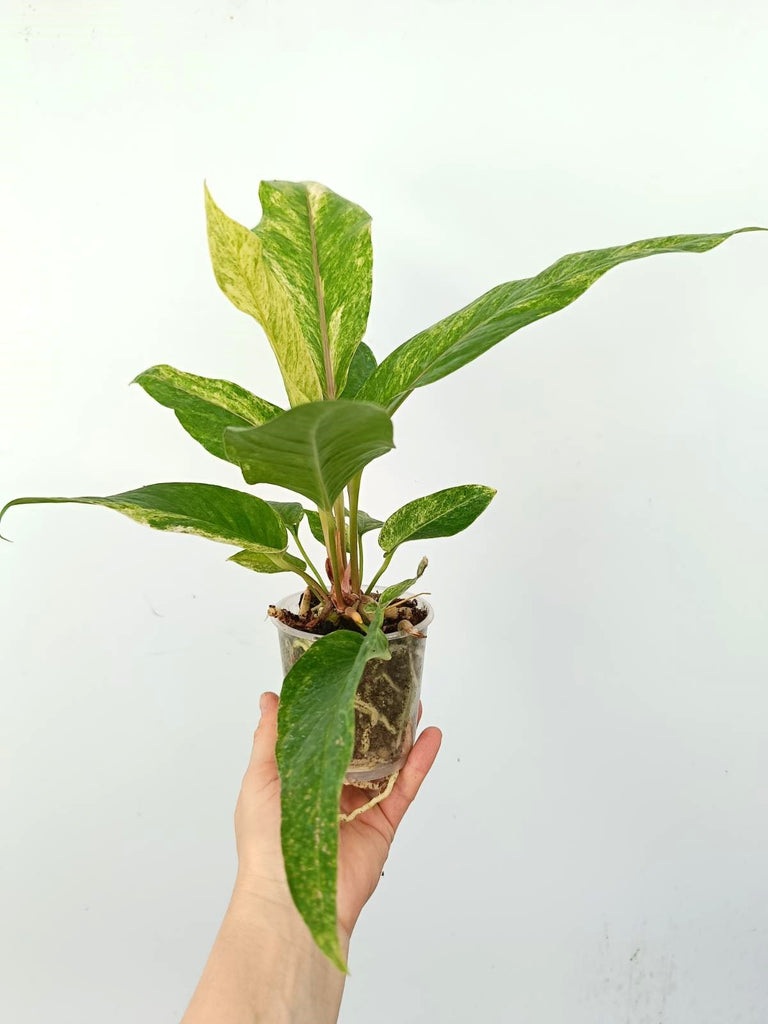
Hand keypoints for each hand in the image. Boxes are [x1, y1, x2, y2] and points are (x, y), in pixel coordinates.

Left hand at [234, 691, 441, 941]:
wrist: (290, 900)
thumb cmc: (265, 842)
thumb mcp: (260, 778)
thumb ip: (272, 737)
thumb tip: (270, 698)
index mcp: (301, 775)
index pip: (322, 733)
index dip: (335, 706)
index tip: (346, 676)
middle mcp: (331, 787)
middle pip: (360, 743)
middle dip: (374, 716)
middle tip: (387, 685)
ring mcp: (360, 804)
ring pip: (387, 760)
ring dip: (401, 732)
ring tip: (414, 701)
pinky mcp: (382, 822)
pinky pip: (405, 786)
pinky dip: (419, 761)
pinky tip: (429, 736)